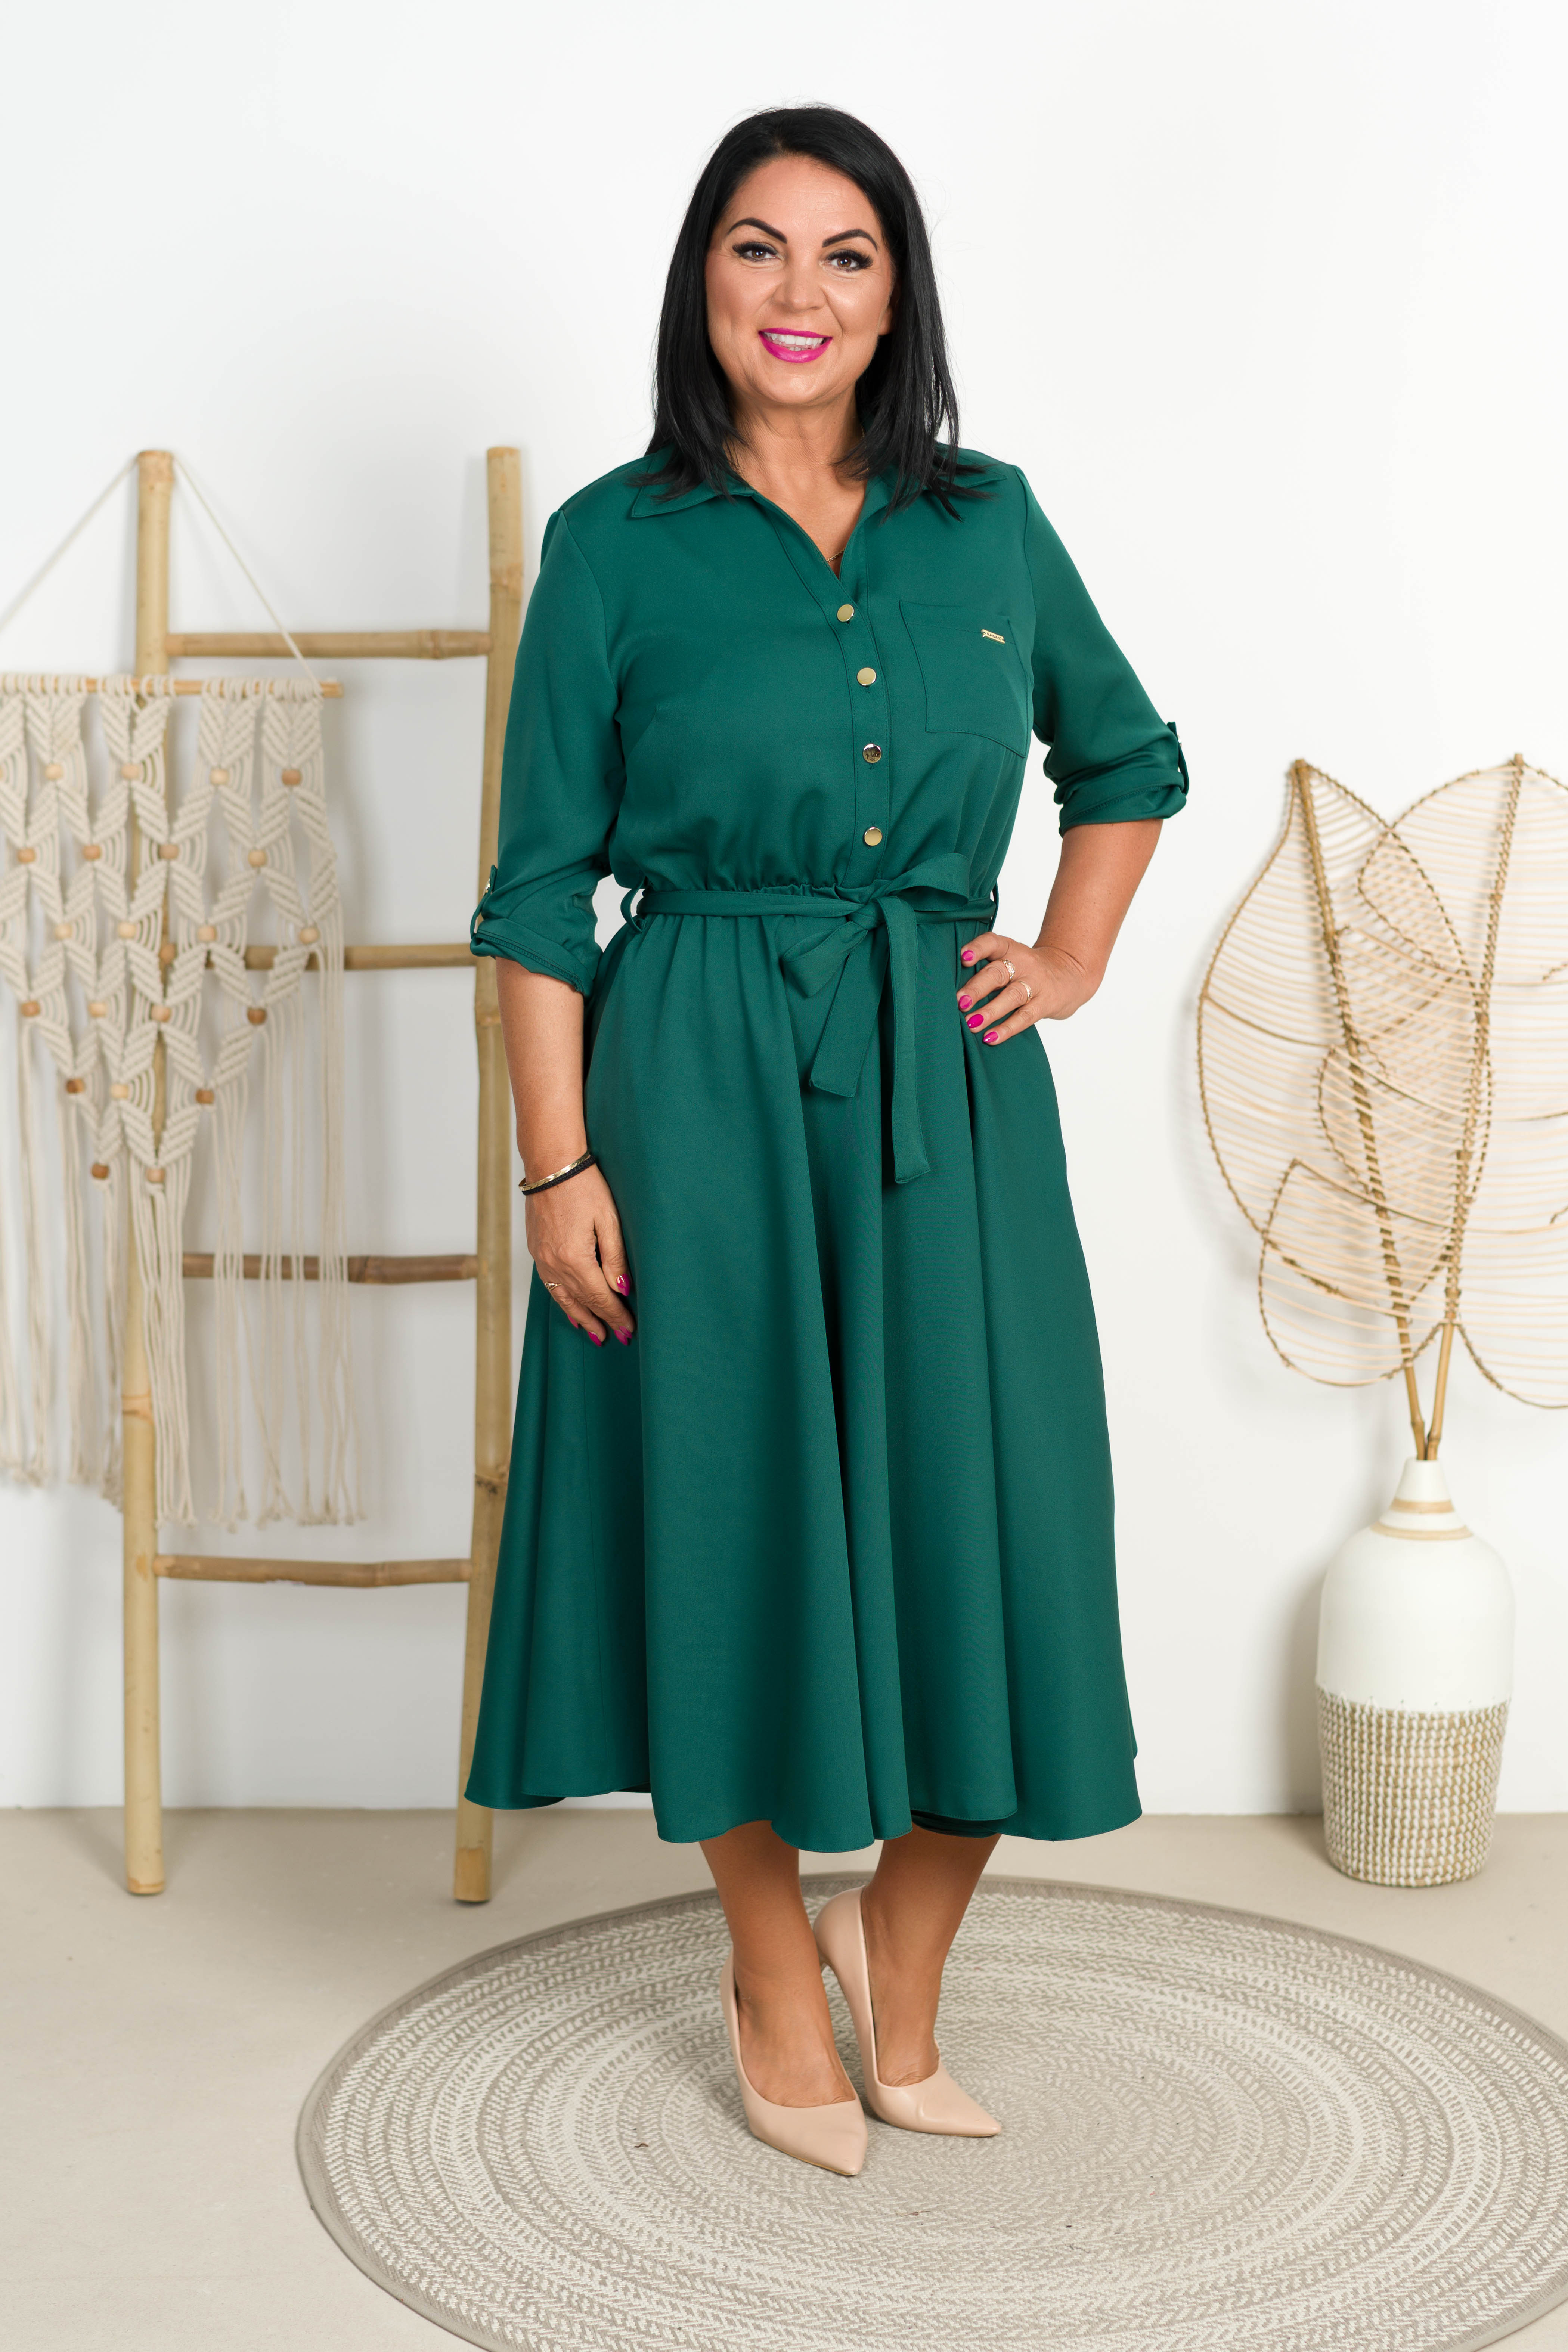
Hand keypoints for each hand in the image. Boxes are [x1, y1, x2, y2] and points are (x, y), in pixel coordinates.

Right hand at [525, 1164, 635, 1346]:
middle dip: (600, 1321)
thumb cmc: (584, 1187)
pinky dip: (562, 1301)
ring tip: (594, 1333)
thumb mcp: (608, 1220)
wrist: (551, 1165)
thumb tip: (621, 1289)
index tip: (628, 1329)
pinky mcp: (536, 1251)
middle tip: (617, 1338)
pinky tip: (570, 1309)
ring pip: (563, 1298)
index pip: (599, 1296)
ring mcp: (541, 1259)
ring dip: (580, 1317)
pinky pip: (550, 1286)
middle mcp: (554, 1264)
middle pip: (582, 1301)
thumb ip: (615, 1257)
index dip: (615, 1314)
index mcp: (574, 1258)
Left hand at [956, 932, 1098, 1042]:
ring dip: (990, 1011)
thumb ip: (986, 969)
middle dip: (977, 987)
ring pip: (1012, 996)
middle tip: (959, 1001)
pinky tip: (990, 1037)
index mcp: (1010, 949)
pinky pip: (1025, 1017)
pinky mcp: (1046, 1003)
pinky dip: (1007, 1028)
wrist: (1071, 974)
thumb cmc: (1027, 970)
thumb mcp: (1011, 960)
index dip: (978, 948)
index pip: (993, 942)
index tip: (963, 958)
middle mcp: (1023, 963)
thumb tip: (951, 992)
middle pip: (998, 973)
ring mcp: (1036, 983)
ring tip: (971, 1023)